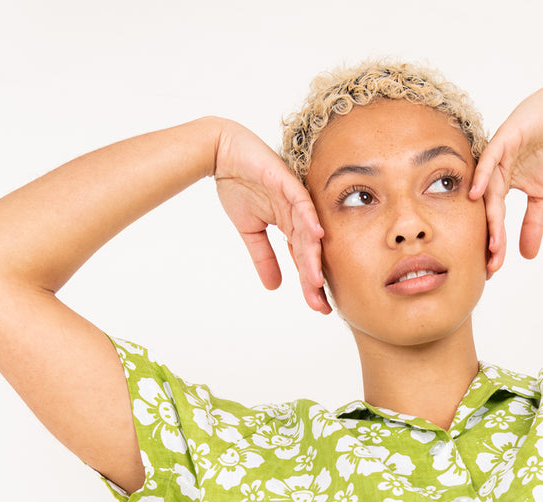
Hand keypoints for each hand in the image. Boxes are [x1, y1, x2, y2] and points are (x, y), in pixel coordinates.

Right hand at [213, 119, 329, 313]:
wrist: (221, 152)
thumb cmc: (237, 184)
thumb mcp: (250, 230)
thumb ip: (264, 257)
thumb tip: (274, 287)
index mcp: (291, 225)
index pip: (304, 260)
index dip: (310, 284)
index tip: (318, 307)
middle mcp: (298, 214)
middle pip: (311, 251)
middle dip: (315, 280)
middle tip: (321, 305)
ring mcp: (294, 197)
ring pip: (308, 232)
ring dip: (314, 256)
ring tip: (317, 281)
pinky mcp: (287, 180)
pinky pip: (302, 201)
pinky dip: (309, 218)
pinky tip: (316, 235)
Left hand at [470, 83, 542, 275]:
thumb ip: (532, 224)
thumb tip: (528, 256)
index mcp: (498, 188)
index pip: (494, 222)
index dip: (494, 246)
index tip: (494, 270)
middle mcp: (492, 176)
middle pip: (487, 213)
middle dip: (490, 241)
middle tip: (491, 266)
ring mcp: (495, 158)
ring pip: (488, 193)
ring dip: (488, 219)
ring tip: (490, 244)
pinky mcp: (502, 140)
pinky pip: (488, 161)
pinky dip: (481, 177)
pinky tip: (475, 196)